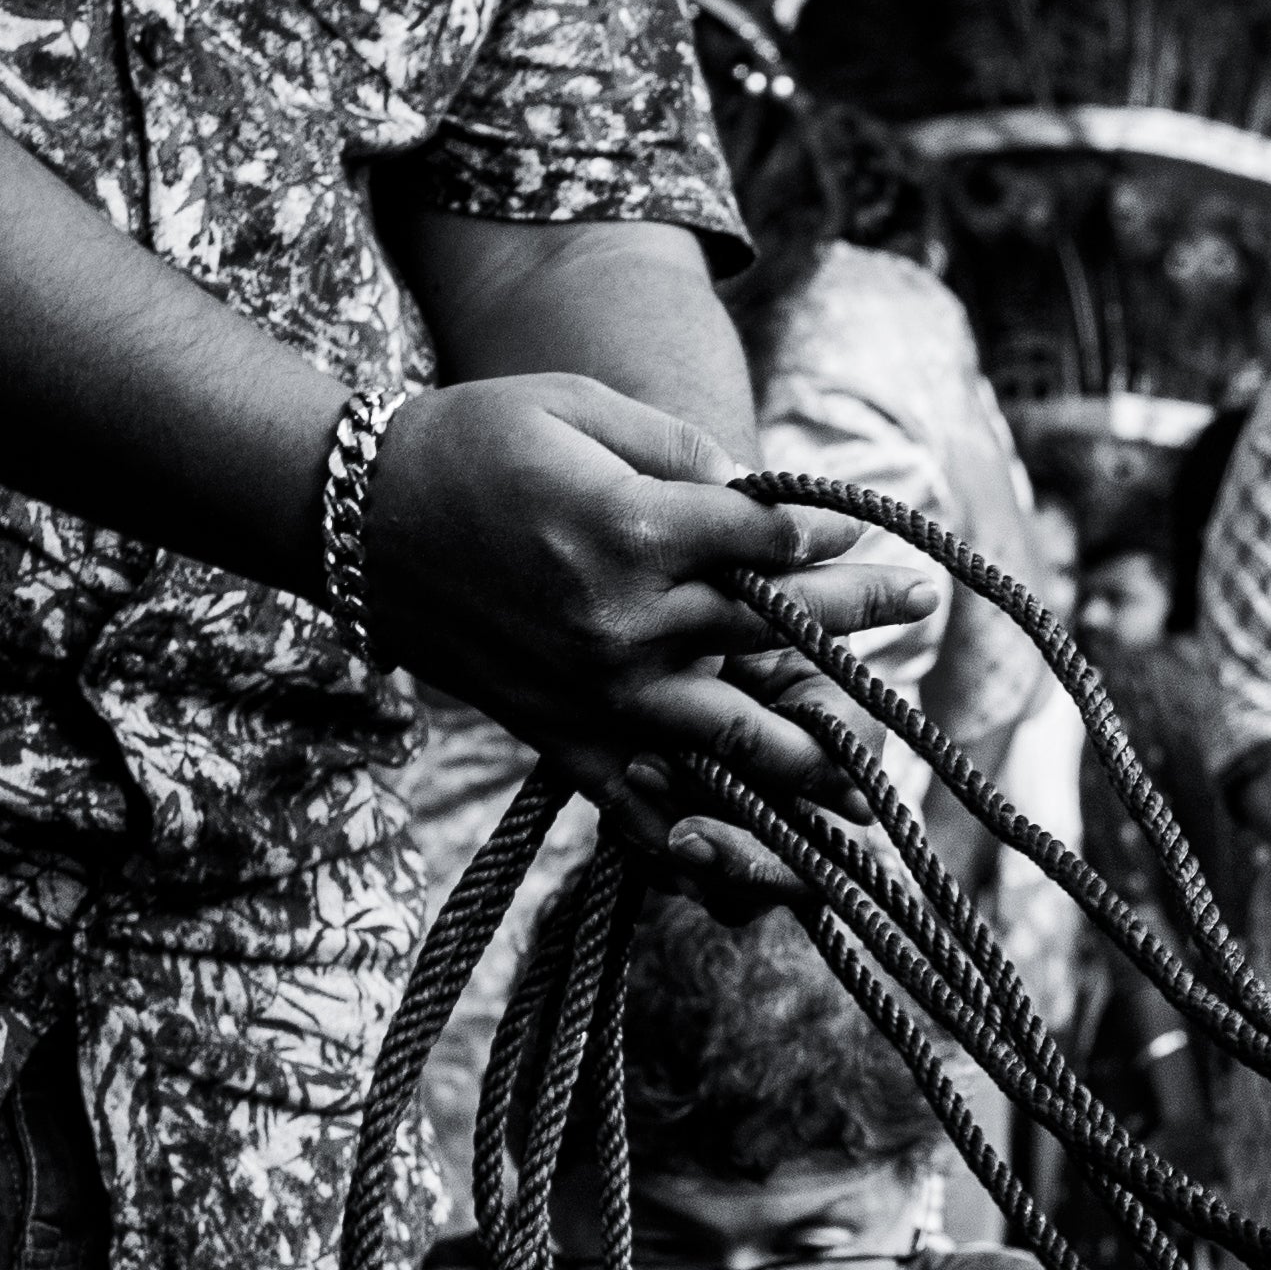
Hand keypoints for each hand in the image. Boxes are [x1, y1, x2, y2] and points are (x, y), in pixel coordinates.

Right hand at [368, 375, 942, 899]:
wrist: (350, 517)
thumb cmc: (469, 441)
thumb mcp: (577, 409)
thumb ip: (679, 452)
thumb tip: (763, 497)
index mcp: (627, 531)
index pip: (766, 543)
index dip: (827, 539)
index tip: (874, 534)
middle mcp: (620, 624)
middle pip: (771, 633)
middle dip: (855, 620)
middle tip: (920, 603)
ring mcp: (591, 693)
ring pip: (733, 741)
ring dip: (816, 758)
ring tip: (878, 770)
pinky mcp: (558, 737)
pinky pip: (643, 805)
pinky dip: (705, 838)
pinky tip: (765, 860)